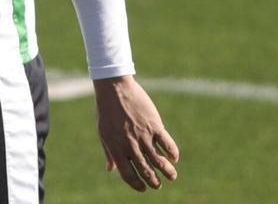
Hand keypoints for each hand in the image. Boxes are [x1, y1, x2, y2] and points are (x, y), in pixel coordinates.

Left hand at [94, 76, 179, 190]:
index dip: (136, 184)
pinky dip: (173, 153)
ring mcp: (143, 136)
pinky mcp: (154, 125)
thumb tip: (110, 169)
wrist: (114, 88)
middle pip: (146, 170)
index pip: (128, 174)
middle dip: (154, 182)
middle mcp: (130, 145)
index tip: (143, 188)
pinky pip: (167, 144)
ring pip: (159, 161)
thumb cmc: (106, 110)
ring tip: (172, 176)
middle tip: (158, 185)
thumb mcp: (103, 133)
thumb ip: (109, 153)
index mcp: (116, 148)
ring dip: (167, 171)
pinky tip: (174, 158)